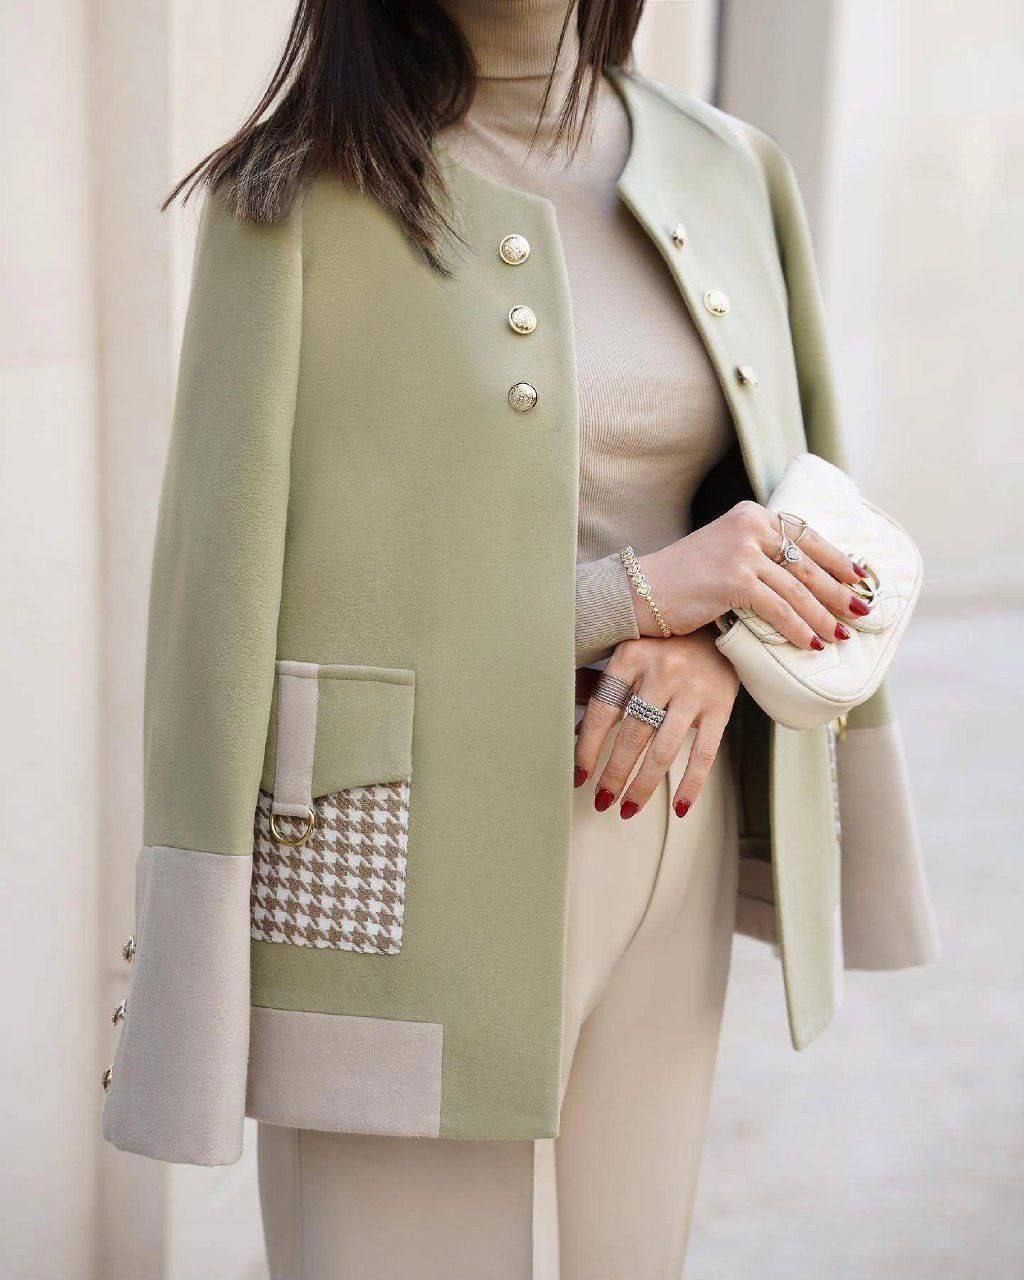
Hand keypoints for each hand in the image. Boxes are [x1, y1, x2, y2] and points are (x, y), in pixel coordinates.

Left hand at [574, 631, 739, 819]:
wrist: (722, 624)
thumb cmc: (666, 646)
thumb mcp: (632, 655)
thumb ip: (605, 688)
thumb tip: (573, 732)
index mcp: (631, 655)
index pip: (602, 711)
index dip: (587, 748)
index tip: (579, 777)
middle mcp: (662, 670)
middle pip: (631, 735)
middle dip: (614, 775)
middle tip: (602, 801)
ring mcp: (694, 689)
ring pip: (663, 750)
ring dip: (643, 786)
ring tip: (628, 809)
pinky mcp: (721, 705)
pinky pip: (704, 753)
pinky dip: (691, 784)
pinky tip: (679, 808)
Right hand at [630, 501, 870, 648]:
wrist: (642, 590)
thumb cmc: (684, 579)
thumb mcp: (726, 552)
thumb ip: (761, 555)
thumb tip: (804, 581)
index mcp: (753, 516)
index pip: (807, 536)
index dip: (838, 560)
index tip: (861, 579)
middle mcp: (751, 527)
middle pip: (808, 563)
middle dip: (839, 593)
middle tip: (862, 613)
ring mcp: (743, 552)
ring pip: (797, 589)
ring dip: (823, 617)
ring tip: (840, 635)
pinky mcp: (735, 580)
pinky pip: (779, 609)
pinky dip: (798, 629)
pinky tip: (811, 643)